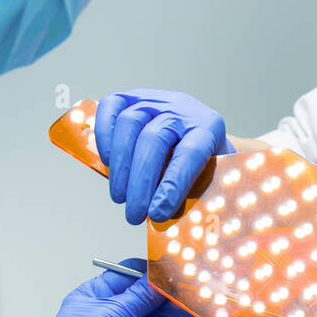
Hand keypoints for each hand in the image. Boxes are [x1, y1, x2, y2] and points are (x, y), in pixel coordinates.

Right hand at [94, 88, 234, 223]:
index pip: (190, 153)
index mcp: (208, 127)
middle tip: (135, 214)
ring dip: (120, 166)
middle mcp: (181, 108)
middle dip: (141, 182)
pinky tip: (107, 162)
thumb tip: (170, 219)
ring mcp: (154, 100)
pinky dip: (104, 136)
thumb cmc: (204, 160)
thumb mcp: (211, 176)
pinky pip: (111, 108)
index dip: (173, 184)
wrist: (196, 131)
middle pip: (154, 138)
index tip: (158, 212)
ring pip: (129, 123)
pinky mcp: (130, 97)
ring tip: (120, 196)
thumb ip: (198, 193)